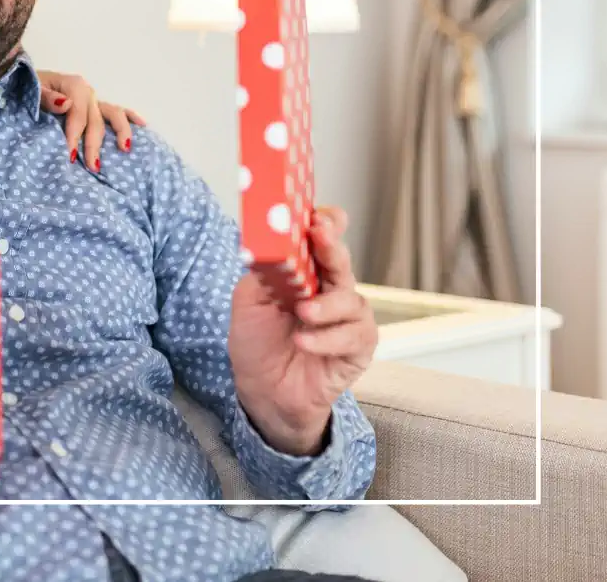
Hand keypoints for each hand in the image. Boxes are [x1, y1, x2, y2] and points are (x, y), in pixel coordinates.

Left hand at [36, 70, 144, 171]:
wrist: (23, 84)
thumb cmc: (27, 90)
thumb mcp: (31, 90)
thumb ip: (46, 97)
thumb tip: (66, 103)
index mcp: (72, 86)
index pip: (77, 115)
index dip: (74, 136)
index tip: (70, 156)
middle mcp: (86, 92)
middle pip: (95, 120)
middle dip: (94, 144)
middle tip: (92, 167)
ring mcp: (93, 99)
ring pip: (113, 114)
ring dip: (120, 131)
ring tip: (124, 149)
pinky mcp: (96, 106)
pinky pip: (117, 111)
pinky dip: (130, 117)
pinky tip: (143, 126)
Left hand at [227, 206, 377, 455]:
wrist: (263, 391)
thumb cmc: (258, 341)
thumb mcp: (249, 300)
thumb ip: (262, 271)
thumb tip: (268, 243)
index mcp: (305, 271)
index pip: (323, 239)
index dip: (325, 223)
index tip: (316, 215)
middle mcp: (331, 289)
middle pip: (340, 261)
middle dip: (331, 246)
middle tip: (320, 236)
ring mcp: (347, 319)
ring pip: (350, 299)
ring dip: (325, 304)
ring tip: (302, 312)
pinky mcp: (357, 348)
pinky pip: (352, 336)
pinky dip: (326, 338)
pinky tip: (303, 341)